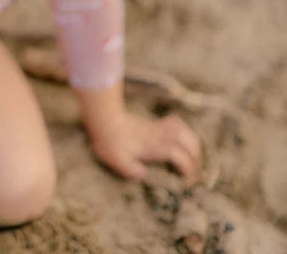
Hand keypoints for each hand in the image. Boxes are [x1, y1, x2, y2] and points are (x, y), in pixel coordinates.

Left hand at [87, 111, 201, 181]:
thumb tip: (144, 175)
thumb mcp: (116, 161)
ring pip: (182, 129)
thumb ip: (131, 170)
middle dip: (196, 156)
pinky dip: (182, 130)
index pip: (178, 155)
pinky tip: (181, 139)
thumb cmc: (109, 142)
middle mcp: (158, 135)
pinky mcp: (152, 123)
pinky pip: (174, 122)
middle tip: (196, 170)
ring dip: (192, 142)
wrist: (103, 119)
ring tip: (193, 156)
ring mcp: (156, 127)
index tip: (187, 180)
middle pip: (187, 140)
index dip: (187, 168)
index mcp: (152, 147)